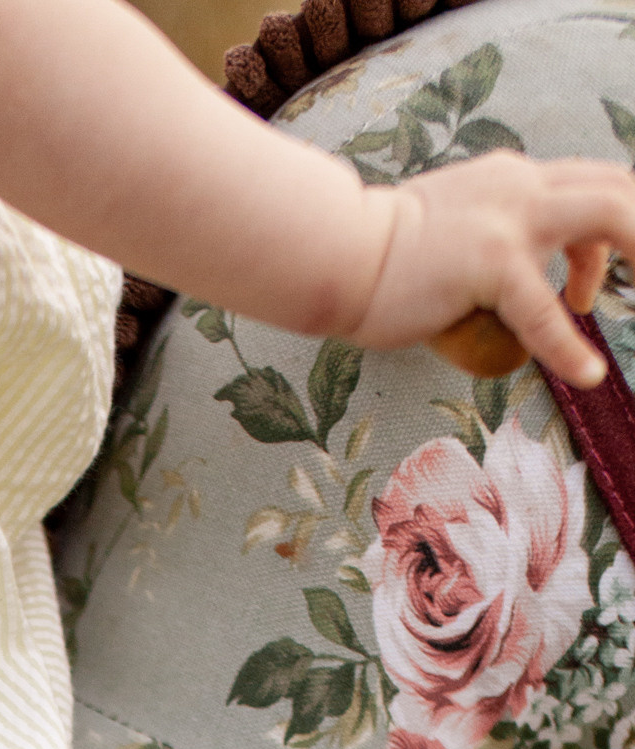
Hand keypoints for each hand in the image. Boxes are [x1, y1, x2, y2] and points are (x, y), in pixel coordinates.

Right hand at [353, 155, 634, 383]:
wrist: (333, 254)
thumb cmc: (373, 261)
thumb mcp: (446, 232)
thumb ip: (484, 243)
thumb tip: (497, 289)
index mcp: (511, 180)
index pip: (590, 184)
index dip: (613, 231)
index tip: (590, 289)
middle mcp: (520, 187)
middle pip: (617, 188)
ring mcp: (510, 218)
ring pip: (610, 214)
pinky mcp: (492, 261)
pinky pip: (546, 310)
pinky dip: (571, 348)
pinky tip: (587, 376)